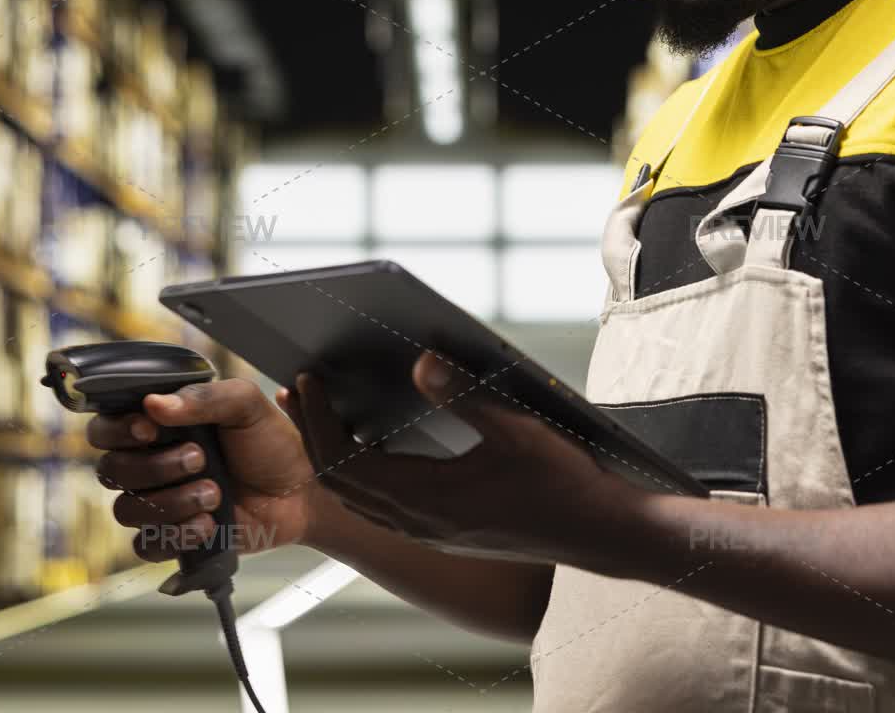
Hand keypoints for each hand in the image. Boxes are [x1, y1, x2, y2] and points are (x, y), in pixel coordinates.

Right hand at [89, 377, 317, 564]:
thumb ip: (204, 397)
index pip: (106, 428)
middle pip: (111, 469)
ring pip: (126, 509)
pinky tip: (208, 524)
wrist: (302, 493)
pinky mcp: (173, 537)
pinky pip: (145, 545)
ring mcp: (160, 501)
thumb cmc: (273, 444)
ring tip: (214, 493)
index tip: (149, 430)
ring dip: (170, 501)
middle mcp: (152, 462)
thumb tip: (154, 404)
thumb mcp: (246, 406)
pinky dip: (175, 535)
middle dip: (155, 466)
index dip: (117, 430)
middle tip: (200, 458)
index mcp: (160, 426)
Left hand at [287, 350, 626, 563]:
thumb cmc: (563, 480)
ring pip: (359, 500)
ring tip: (322, 415)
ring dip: (333, 458)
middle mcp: (420, 524)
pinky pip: (384, 508)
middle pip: (340, 484)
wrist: (598, 534)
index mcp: (428, 498)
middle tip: (296, 392)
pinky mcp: (445, 535)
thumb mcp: (515, 427)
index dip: (317, 421)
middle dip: (311, 436)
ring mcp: (431, 534)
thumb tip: (419, 359)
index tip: (306, 381)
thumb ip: (463, 394)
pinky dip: (362, 475)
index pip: (345, 462)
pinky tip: (374, 447)